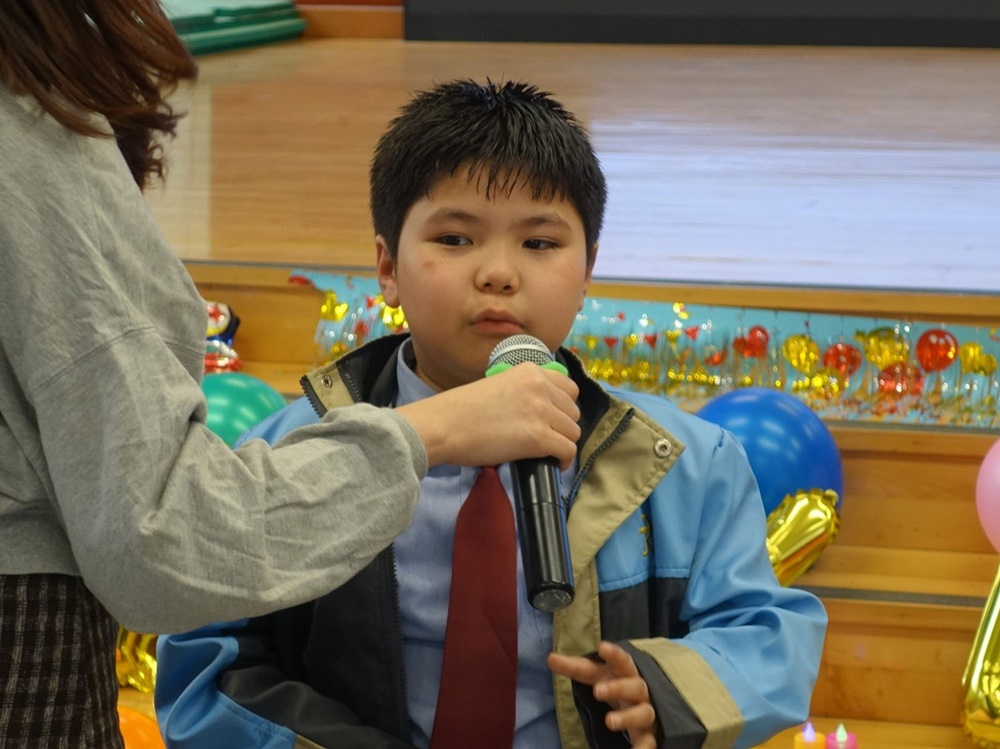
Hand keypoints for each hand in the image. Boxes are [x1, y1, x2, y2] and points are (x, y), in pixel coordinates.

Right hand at [396, 362, 580, 468]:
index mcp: (530, 371)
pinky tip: (553, 465)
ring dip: (562, 444)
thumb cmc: (460, 410)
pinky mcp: (538, 437)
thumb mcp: (498, 386)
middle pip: (573, 412)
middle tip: (547, 439)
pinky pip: (568, 450)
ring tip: (547, 453)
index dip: (564, 407)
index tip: (554, 420)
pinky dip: (563, 461)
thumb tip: (539, 412)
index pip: (569, 388)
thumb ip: (522, 392)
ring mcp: (541, 411)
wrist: (443, 425)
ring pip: (573, 432)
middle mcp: (540, 387)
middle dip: (563, 427)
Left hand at [547, 641, 657, 748]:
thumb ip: (575, 667)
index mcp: (626, 672)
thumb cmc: (615, 683)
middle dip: (618, 688)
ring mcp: (645, 711)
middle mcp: (639, 691)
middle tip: (597, 691)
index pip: (622, 660)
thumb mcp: (596, 674)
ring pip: (643, 712)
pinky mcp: (648, 733)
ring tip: (609, 722)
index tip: (602, 647)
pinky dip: (644, 747)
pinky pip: (649, 740)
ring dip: (627, 717)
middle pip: (635, 686)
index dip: (614, 654)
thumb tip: (549, 658)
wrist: (645, 702)